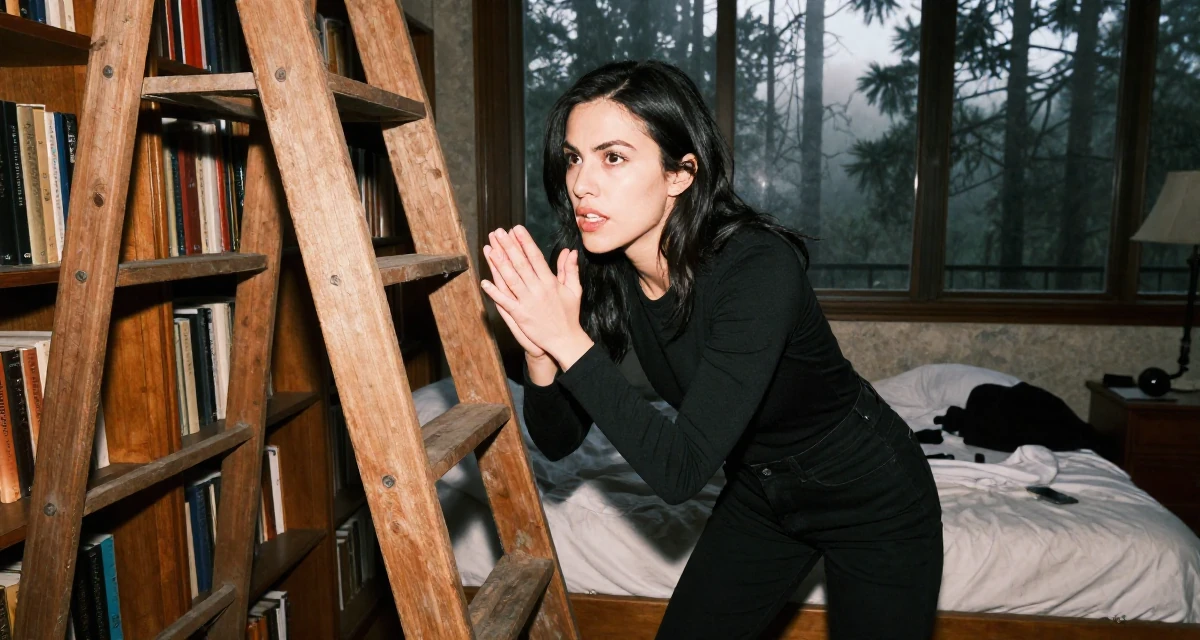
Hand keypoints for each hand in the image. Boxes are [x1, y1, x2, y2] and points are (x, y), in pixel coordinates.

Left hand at [480, 226, 593, 369]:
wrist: (565, 340)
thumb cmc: (569, 315)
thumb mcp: (574, 290)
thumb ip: (570, 269)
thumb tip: (570, 252)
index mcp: (550, 282)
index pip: (535, 257)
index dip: (525, 242)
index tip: (517, 229)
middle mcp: (538, 290)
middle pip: (520, 264)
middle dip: (509, 247)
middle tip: (498, 232)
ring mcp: (528, 303)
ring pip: (511, 280)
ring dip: (499, 264)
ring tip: (490, 249)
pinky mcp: (520, 316)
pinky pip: (505, 302)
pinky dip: (494, 293)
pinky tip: (484, 282)